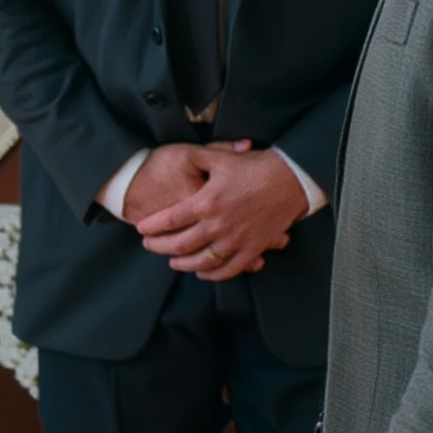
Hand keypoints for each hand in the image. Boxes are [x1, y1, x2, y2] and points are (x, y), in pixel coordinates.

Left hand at [134, 144, 307, 279]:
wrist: (291, 180)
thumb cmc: (256, 167)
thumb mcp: (221, 159)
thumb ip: (198, 159)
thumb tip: (182, 158)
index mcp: (206, 202)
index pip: (169, 220)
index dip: (152, 226)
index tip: (141, 228)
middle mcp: (218, 225)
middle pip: (180, 245)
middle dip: (159, 247)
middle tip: (149, 246)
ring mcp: (236, 241)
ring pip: (201, 262)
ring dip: (183, 264)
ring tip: (173, 262)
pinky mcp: (252, 249)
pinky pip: (229, 269)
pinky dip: (213, 274)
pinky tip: (203, 272)